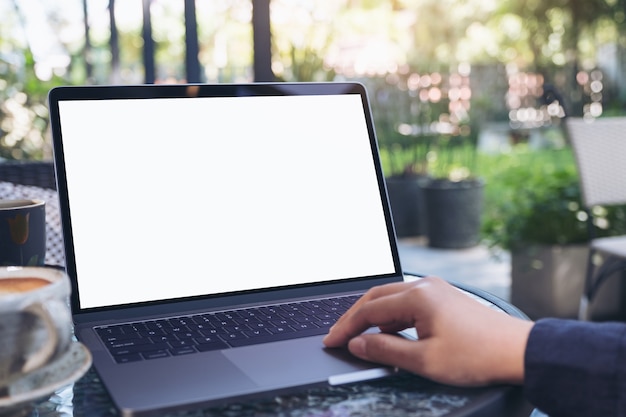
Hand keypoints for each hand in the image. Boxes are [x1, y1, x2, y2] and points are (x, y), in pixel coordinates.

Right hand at [323, 276, 532, 385]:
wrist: (518, 351)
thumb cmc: (478, 355)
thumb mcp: (425, 360)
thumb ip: (385, 351)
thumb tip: (357, 345)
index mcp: (417, 297)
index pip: (369, 310)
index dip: (346, 328)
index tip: (332, 341)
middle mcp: (424, 286)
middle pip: (376, 298)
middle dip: (354, 318)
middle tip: (338, 337)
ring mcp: (435, 289)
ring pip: (391, 300)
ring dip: (373, 318)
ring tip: (360, 338)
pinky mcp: (443, 297)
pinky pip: (407, 303)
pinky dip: (392, 318)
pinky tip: (389, 334)